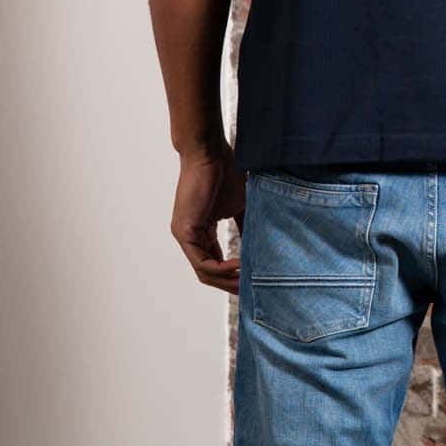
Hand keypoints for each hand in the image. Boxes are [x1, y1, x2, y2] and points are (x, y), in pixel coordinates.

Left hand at [171, 146, 245, 291]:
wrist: (211, 154)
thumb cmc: (226, 174)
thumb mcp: (241, 207)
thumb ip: (246, 227)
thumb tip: (261, 246)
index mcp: (202, 233)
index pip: (215, 265)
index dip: (234, 277)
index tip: (254, 284)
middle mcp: (191, 238)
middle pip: (209, 275)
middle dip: (231, 285)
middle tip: (253, 292)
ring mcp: (185, 236)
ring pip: (205, 272)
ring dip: (227, 280)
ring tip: (249, 281)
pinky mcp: (185, 232)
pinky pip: (202, 262)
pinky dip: (221, 269)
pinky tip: (239, 266)